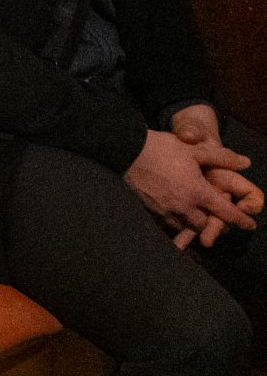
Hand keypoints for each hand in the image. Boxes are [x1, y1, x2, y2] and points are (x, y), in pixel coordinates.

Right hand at [128, 130, 259, 250]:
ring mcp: (165, 210)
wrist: (125, 151)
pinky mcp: (150, 210)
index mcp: (198, 192)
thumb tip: (246, 163)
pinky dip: (175, 220)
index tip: (250, 225)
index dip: (241, 220)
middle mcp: (184, 206)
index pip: (226, 212)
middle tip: (216, 217)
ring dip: (193, 223)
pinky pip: (167, 223)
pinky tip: (174, 212)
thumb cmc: (162, 149)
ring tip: (195, 216)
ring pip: (185, 226)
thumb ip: (221, 158)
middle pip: (204, 225)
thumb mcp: (194, 149)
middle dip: (212, 222)